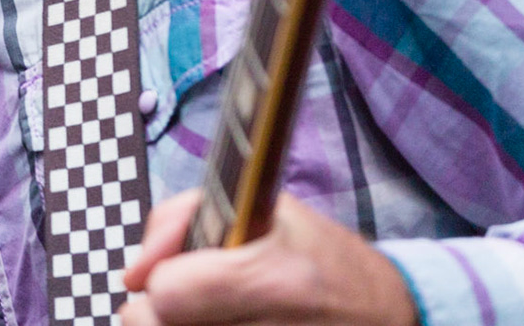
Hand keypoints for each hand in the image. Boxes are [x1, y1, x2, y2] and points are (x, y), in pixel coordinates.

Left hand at [120, 192, 419, 325]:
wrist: (389, 314)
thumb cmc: (321, 256)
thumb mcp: (265, 209)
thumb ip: (183, 219)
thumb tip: (133, 271)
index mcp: (273, 279)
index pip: (168, 293)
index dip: (160, 279)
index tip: (177, 271)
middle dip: (158, 312)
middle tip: (184, 300)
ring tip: (207, 312)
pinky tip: (220, 324)